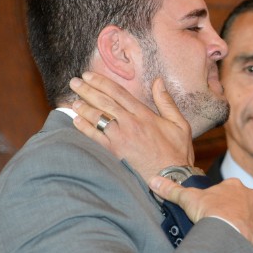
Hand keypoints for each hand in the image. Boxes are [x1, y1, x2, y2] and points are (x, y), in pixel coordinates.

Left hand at [69, 71, 193, 182]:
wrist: (172, 177)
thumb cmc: (177, 152)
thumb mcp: (179, 124)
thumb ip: (166, 102)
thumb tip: (158, 81)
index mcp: (144, 114)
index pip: (119, 93)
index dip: (102, 82)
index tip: (89, 75)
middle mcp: (130, 123)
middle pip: (104, 102)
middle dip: (87, 90)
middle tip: (74, 82)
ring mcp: (120, 138)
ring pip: (97, 118)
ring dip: (83, 108)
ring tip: (72, 101)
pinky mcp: (114, 153)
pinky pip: (95, 137)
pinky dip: (84, 128)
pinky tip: (76, 121)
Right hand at [150, 177, 252, 252]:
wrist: (229, 232)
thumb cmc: (210, 213)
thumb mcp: (188, 199)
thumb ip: (172, 190)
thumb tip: (153, 180)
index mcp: (234, 186)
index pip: (229, 191)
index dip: (222, 201)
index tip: (215, 211)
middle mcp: (252, 195)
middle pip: (245, 202)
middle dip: (238, 211)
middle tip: (227, 224)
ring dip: (251, 223)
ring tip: (239, 234)